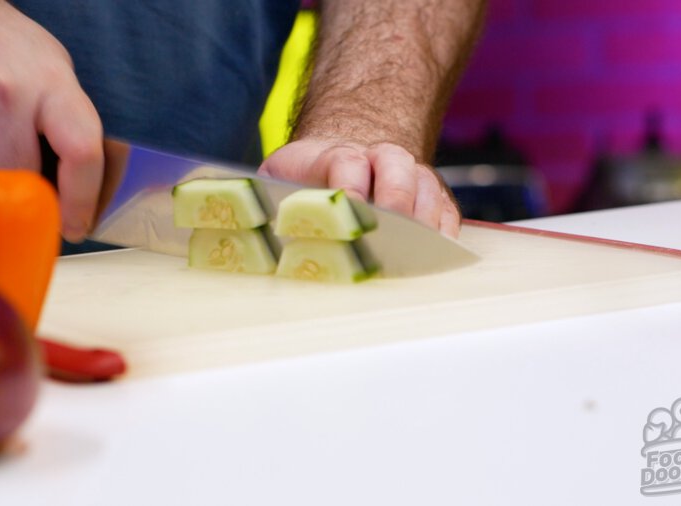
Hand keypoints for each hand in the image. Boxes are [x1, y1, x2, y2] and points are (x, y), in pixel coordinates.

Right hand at [0, 0, 102, 241]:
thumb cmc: (3, 49)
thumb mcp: (54, 71)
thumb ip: (70, 126)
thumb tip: (87, 193)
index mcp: (50, 85)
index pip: (81, 153)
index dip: (83, 199)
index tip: (78, 224)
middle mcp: (5, 99)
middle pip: (26, 180)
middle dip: (29, 195)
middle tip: (28, 194)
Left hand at [258, 138, 460, 236]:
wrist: (346, 154)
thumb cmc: (308, 179)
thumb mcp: (279, 177)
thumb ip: (264, 198)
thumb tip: (233, 224)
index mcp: (339, 157)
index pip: (347, 163)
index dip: (348, 183)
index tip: (347, 203)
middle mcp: (381, 162)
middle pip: (397, 169)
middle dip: (396, 197)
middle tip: (392, 229)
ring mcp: (411, 180)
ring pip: (427, 190)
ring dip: (426, 221)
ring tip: (419, 253)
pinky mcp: (431, 201)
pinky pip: (447, 213)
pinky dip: (446, 234)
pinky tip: (440, 255)